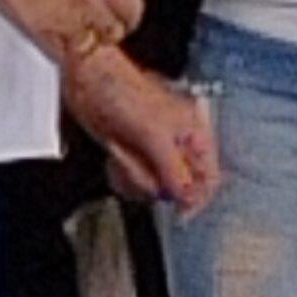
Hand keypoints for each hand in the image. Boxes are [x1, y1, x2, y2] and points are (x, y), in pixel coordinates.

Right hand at [0, 0, 143, 65]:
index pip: (133, 8)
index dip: (126, 16)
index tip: (118, 17)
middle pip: (113, 32)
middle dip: (104, 32)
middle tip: (92, 29)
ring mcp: (65, 15)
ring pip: (88, 47)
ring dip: (81, 44)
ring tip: (68, 36)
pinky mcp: (38, 28)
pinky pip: (60, 54)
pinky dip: (59, 53)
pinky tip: (50, 42)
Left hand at [65, 47, 220, 213]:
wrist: (88, 81)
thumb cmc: (124, 92)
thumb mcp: (155, 135)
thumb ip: (174, 169)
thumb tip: (188, 197)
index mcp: (194, 133)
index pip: (208, 178)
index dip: (197, 199)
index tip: (180, 214)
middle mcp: (176, 145)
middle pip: (177, 188)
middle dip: (153, 182)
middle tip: (138, 167)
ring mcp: (152, 151)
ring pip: (152, 187)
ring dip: (133, 178)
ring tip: (123, 156)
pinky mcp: (132, 155)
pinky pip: (132, 182)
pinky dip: (121, 176)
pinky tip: (116, 157)